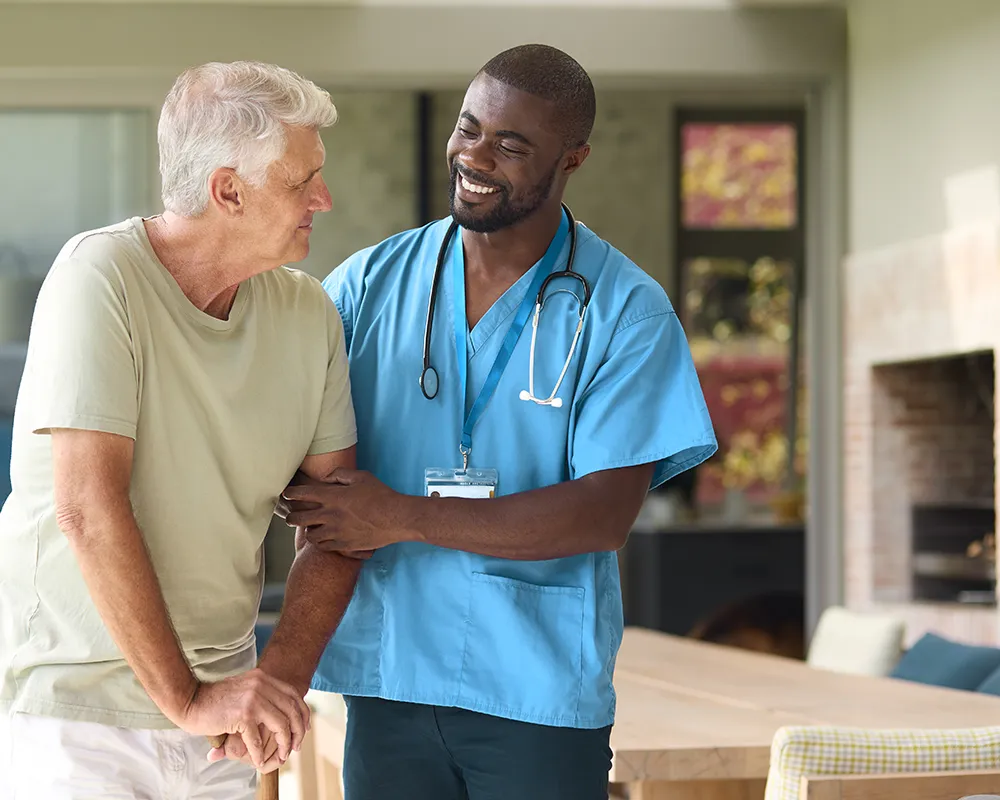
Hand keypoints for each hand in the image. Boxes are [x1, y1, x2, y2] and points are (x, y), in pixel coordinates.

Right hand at [175, 669, 309, 769]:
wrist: (189, 700)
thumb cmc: (214, 701)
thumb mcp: (244, 690)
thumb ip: (261, 696)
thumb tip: (281, 712)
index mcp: (263, 678)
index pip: (293, 695)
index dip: (303, 713)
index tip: (304, 729)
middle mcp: (261, 685)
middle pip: (292, 710)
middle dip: (297, 731)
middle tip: (295, 747)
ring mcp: (253, 699)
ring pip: (281, 725)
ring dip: (284, 744)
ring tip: (282, 756)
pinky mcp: (242, 715)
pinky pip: (258, 740)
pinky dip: (259, 754)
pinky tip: (258, 762)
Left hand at [279, 468, 415, 553]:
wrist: (396, 518)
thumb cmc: (380, 495)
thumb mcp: (361, 477)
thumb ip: (339, 474)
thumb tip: (325, 478)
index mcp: (332, 496)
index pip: (302, 494)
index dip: (291, 493)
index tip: (286, 493)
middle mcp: (330, 515)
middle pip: (298, 518)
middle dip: (290, 516)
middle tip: (289, 516)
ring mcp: (336, 532)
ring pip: (310, 535)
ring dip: (307, 530)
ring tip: (309, 528)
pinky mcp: (344, 544)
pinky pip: (323, 546)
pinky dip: (320, 542)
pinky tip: (323, 538)